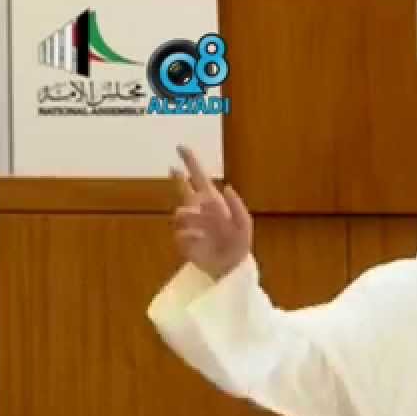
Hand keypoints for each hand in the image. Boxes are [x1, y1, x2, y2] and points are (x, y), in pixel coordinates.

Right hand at [170, 145, 251, 279]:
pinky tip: (201, 242)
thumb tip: (226, 186)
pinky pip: (180, 233)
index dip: (191, 163)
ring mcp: (189, 224)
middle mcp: (198, 210)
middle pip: (183, 189)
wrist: (229, 267)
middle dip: (178, 178)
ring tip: (205, 230)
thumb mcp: (244, 225)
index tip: (181, 148)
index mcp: (213, 202)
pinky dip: (191, 237)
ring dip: (192, 220)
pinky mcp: (182, 240)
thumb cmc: (239, 245)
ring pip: (179, 213)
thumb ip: (236, 205)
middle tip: (172, 167)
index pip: (200, 178)